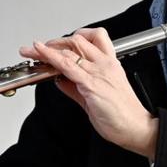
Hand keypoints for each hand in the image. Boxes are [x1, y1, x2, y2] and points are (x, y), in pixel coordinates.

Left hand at [19, 28, 157, 158]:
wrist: (136, 128)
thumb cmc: (123, 115)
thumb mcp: (95, 97)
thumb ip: (76, 87)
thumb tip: (60, 80)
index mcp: (110, 64)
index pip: (92, 39)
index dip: (71, 38)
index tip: (57, 45)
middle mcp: (105, 64)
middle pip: (77, 41)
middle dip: (55, 42)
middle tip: (39, 49)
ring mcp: (98, 73)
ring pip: (69, 51)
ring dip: (46, 49)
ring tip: (30, 50)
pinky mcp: (91, 84)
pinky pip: (67, 66)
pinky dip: (51, 57)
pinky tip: (40, 54)